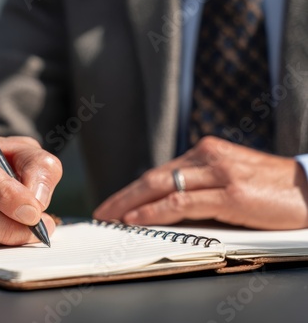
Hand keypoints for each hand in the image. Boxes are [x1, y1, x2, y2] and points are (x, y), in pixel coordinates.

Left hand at [93, 136, 307, 229]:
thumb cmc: (270, 188)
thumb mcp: (229, 179)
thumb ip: (200, 185)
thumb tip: (166, 204)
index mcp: (205, 152)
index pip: (159, 172)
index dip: (132, 190)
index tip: (114, 203)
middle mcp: (207, 157)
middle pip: (152, 177)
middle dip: (123, 196)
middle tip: (101, 212)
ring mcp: (218, 173)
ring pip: (161, 187)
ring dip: (129, 204)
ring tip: (109, 218)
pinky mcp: (230, 194)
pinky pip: (181, 202)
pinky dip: (154, 211)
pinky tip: (135, 219)